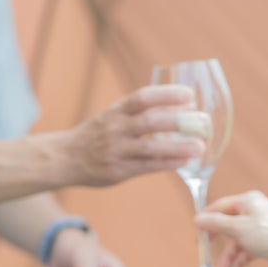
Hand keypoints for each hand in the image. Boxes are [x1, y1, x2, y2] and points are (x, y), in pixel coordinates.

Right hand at [64, 85, 205, 186]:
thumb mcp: (113, 116)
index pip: (141, 98)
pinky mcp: (117, 171)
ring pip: (149, 148)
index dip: (166, 94)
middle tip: (202, 121)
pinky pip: (146, 167)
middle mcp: (114, 128)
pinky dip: (167, 164)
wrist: (65, 158)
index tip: (189, 94)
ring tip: (199, 146)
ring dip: (177, 147)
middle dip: (177, 121)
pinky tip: (185, 161)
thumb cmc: (97, 134)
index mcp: (115, 111)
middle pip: (148, 121)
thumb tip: (182, 107)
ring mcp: (115, 151)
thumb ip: (140, 112)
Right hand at [194, 191, 267, 266]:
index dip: (207, 219)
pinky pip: (248, 249)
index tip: (197, 232)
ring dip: (229, 256)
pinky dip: (240, 259)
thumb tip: (197, 219)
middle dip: (218, 244)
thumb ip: (216, 223)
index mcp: (248, 201)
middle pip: (228, 226)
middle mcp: (255, 211)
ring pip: (238, 240)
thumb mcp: (237, 228)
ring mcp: (262, 226)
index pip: (220, 207)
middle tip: (206, 252)